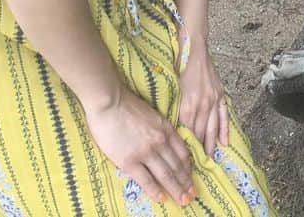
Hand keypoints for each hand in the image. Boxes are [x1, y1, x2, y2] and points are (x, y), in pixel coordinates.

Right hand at [83, 87, 195, 206]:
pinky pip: (146, 179)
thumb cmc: (129, 106)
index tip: (192, 178)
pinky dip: (155, 190)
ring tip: (183, 200)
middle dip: (186, 183)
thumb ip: (162, 131)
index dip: (189, 168)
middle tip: (192, 196)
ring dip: (176, 189)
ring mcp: (146, 153)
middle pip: (177, 167)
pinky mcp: (129, 161)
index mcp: (167, 130)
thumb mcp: (154, 116)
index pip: (183, 153)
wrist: (110, 102)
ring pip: (166, 175)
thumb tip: (167, 145)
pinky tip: (161, 198)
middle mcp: (161, 143)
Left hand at [178, 42, 229, 157]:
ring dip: (211, 143)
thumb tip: (173, 129)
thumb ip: (174, 110)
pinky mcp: (220, 94)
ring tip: (210, 158)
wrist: (193, 50)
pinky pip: (224, 115)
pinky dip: (224, 129)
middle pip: (201, 132)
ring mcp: (213, 100)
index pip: (187, 132)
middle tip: (197, 166)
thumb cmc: (177, 68)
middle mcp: (202, 105)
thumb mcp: (172, 91)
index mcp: (187, 105)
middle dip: (199, 150)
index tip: (184, 160)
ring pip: (213, 127)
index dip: (187, 147)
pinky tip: (224, 142)